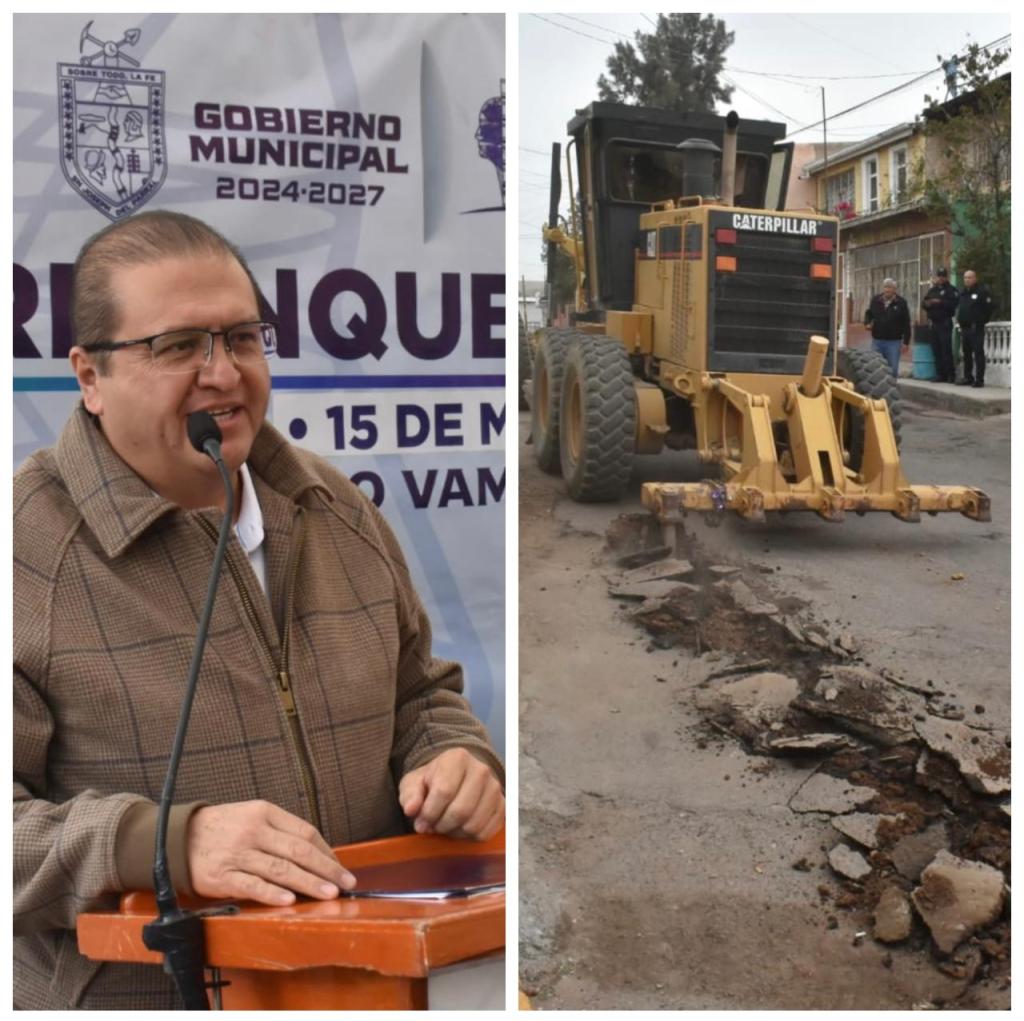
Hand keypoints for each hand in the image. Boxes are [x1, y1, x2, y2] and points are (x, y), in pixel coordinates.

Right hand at [186, 800, 354, 905]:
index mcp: (265, 812)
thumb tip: (315, 853)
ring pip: (281, 869)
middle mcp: (254, 830)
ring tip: (329, 894)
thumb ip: (280, 831)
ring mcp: (238, 853)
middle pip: (298, 850)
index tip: (340, 868)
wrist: (177, 837)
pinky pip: (252, 885)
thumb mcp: (252, 816)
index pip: (305, 832)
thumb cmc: (223, 828)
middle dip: (326, 869)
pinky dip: (273, 893)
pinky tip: (290, 901)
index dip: (326, 852)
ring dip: (308, 883)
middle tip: (346, 883)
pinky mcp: (222, 876)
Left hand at [399, 748, 503, 840]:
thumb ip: (410, 795)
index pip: (444, 791)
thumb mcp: (413, 783)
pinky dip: (468, 837)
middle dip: (441, 825)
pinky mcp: (502, 806)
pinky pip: (485, 833)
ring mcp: (494, 788)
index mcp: (457, 758)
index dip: (429, 812)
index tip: (420, 820)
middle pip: (461, 810)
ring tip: (445, 825)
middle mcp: (481, 770)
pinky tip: (459, 828)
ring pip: (473, 824)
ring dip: (454, 832)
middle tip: (432, 826)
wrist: (455, 778)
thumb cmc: (432, 782)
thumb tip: (411, 809)